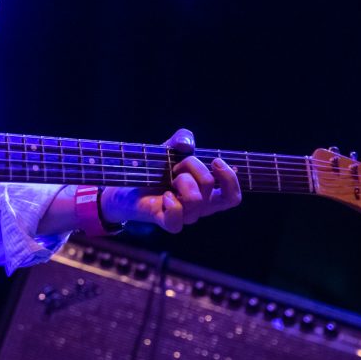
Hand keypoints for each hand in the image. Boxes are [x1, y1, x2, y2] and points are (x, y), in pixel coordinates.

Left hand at [100, 129, 240, 233]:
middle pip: (210, 186)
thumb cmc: (155, 168)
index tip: (215, 161)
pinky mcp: (166, 221)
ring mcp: (184, 215)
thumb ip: (182, 139)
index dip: (230, 179)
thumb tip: (187, 144)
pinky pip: (177, 220)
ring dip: (180, 180)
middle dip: (192, 165)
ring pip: (195, 199)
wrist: (128, 182)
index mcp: (207, 193)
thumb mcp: (170, 148)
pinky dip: (172, 205)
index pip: (232, 197)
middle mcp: (199, 207)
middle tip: (176, 164)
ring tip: (169, 178)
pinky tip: (164, 195)